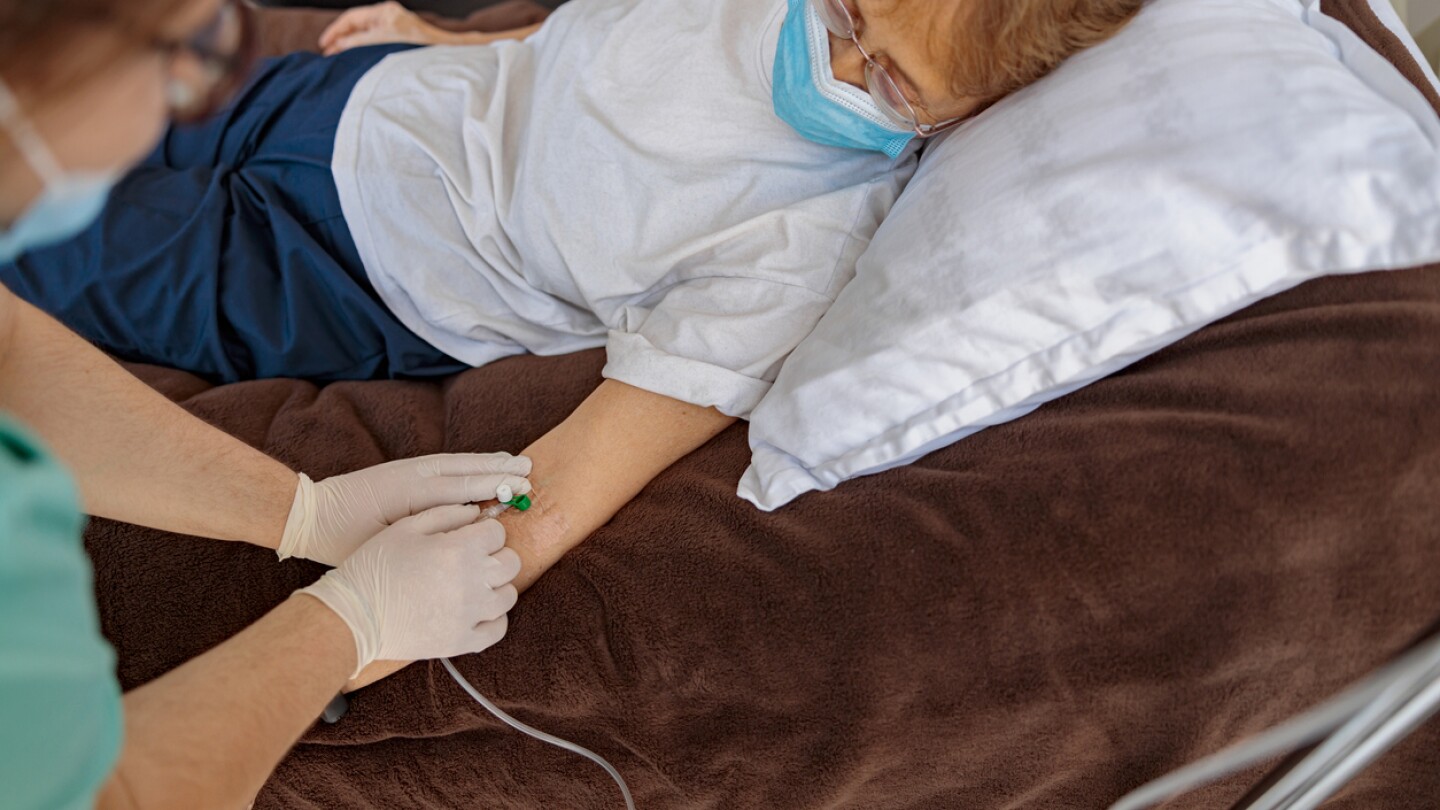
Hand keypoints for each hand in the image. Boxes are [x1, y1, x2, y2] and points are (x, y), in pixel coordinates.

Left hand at [278, 453, 530, 566]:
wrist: (312, 516)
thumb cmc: (345, 539)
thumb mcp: (385, 543)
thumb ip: (426, 530)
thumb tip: (467, 519)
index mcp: (412, 492)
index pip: (464, 486)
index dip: (496, 487)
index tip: (523, 489)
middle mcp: (416, 474)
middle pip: (467, 468)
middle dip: (500, 470)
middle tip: (531, 473)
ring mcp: (412, 468)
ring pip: (460, 462)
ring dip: (490, 462)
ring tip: (517, 462)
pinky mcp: (408, 470)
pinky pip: (449, 463)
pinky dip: (471, 463)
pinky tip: (485, 465)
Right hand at [301, 504, 521, 674]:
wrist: (353, 615)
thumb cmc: (375, 567)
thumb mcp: (406, 528)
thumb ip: (445, 514)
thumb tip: (475, 513)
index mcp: (460, 549)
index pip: (498, 533)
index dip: (484, 532)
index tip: (471, 537)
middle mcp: (473, 582)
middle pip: (511, 563)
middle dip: (496, 555)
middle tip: (473, 559)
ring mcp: (470, 614)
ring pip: (509, 595)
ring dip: (496, 586)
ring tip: (472, 585)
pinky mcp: (463, 641)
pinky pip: (498, 628)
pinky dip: (493, 619)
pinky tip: (476, 611)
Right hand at [319, 1, 451, 55]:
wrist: (447, 56)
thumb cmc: (420, 50)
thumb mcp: (383, 45)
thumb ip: (358, 43)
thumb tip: (338, 45)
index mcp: (387, 13)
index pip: (352, 18)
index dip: (336, 31)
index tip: (324, 45)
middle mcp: (390, 15)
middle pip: (357, 24)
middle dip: (341, 38)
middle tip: (327, 54)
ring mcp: (395, 25)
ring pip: (364, 33)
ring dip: (350, 44)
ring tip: (337, 58)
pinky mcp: (399, 37)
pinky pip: (374, 40)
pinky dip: (362, 48)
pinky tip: (355, 59)